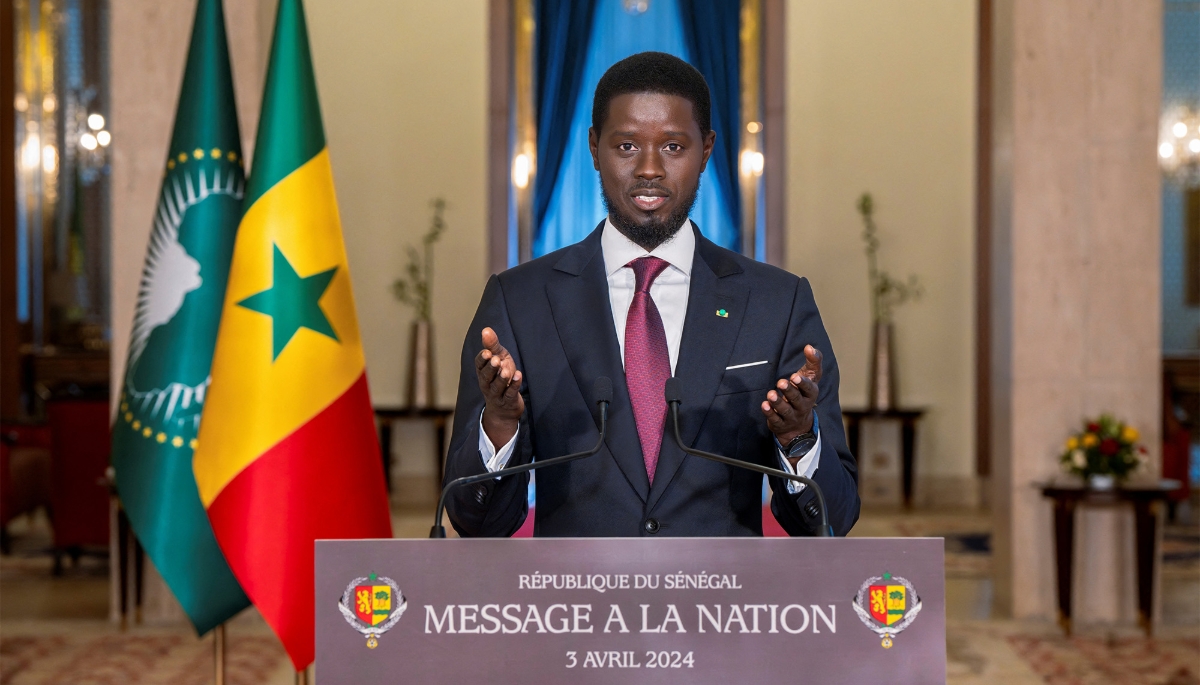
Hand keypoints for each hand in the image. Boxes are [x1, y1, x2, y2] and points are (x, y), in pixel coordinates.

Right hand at [475, 327, 523, 446]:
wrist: (505, 407)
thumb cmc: (500, 377)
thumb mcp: (498, 358)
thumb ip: (492, 345)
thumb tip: (486, 329)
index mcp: (483, 372)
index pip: (479, 365)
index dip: (482, 359)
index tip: (487, 352)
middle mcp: (487, 383)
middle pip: (486, 376)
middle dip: (490, 368)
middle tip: (495, 359)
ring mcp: (497, 394)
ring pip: (497, 386)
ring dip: (502, 378)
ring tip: (507, 370)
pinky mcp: (508, 401)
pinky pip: (510, 394)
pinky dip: (514, 385)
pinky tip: (518, 376)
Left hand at [760, 345, 822, 455]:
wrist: (799, 424)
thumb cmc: (803, 392)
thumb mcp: (811, 377)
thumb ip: (813, 361)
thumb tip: (809, 346)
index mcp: (811, 394)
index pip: (809, 389)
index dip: (802, 383)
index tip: (794, 376)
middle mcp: (802, 406)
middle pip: (796, 399)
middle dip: (789, 391)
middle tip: (781, 382)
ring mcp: (792, 416)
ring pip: (785, 410)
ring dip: (778, 402)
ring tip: (770, 394)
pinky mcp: (780, 424)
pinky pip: (775, 420)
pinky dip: (770, 413)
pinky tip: (764, 405)